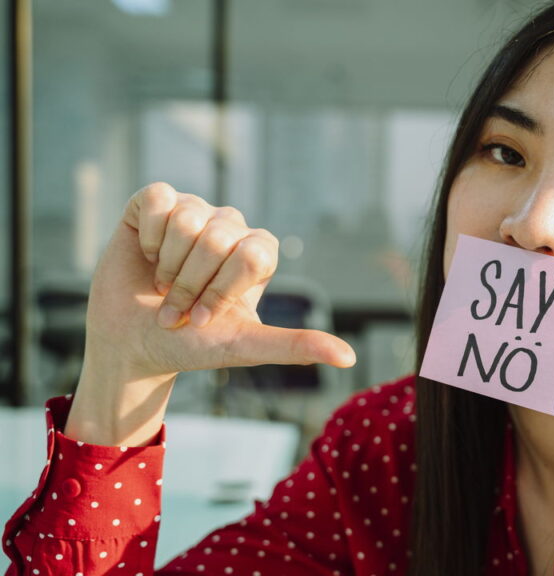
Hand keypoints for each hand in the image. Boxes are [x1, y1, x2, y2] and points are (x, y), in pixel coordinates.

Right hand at [85, 182, 355, 380]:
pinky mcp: (156, 203)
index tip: (205, 319)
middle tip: (178, 307)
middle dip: (189, 284)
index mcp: (260, 253)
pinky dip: (146, 234)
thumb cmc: (191, 344)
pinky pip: (157, 199)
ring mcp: (195, 211)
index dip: (221, 291)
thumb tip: (348, 358)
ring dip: (166, 264)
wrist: (131, 342)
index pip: (252, 255)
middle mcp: (232, 227)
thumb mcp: (244, 346)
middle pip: (217, 237)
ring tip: (162, 284)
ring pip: (187, 219)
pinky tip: (148, 254)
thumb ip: (295, 346)